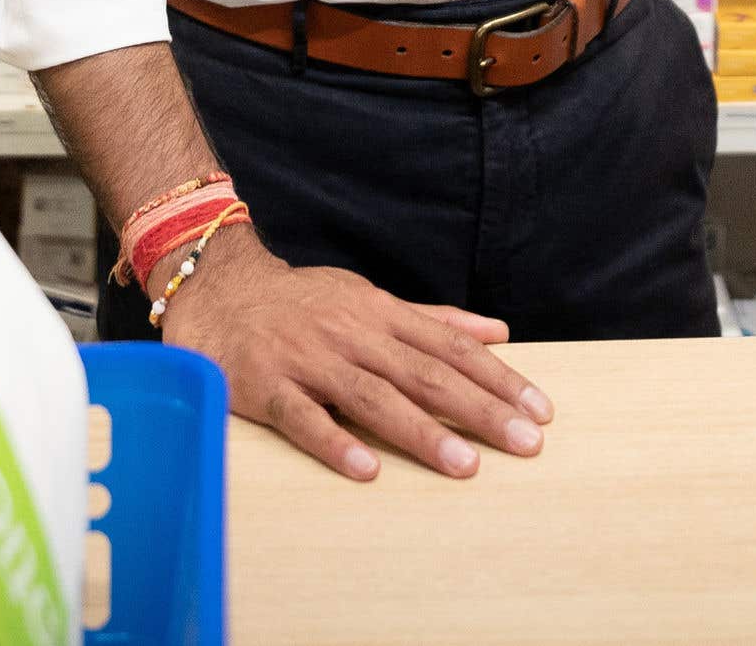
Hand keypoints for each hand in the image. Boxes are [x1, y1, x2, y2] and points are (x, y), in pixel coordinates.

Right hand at [163, 225, 552, 481]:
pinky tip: (366, 470)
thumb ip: (432, 319)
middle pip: (424, 375)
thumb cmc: (300, 301)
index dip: (497, 378)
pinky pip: (303, 417)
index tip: (539, 410)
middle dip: (479, 410)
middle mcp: (351, 335)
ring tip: (464, 465)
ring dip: (420, 432)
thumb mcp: (368, 298)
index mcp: (380, 315)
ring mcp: (308, 360)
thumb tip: (497, 332)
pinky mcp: (265, 385)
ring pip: (372, 397)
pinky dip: (334, 441)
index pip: (450, 348)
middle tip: (525, 444)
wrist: (216, 286)